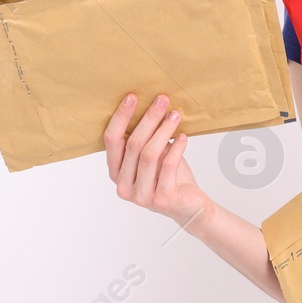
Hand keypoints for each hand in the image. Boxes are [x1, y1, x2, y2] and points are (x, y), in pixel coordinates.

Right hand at [103, 92, 215, 233]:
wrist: (190, 205)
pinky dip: (176, 148)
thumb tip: (150, 104)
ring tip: (175, 116)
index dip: (121, 117)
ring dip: (164, 130)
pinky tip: (183, 137)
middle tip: (161, 100)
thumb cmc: (169, 176)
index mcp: (115, 172)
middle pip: (132, 144)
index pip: (111, 140)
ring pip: (149, 154)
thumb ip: (145, 138)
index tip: (132, 97)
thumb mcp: (153, 154)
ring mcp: (141, 196)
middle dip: (148, 119)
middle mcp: (123, 186)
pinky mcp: (161, 199)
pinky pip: (167, 166)